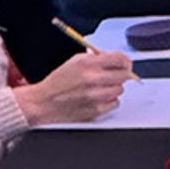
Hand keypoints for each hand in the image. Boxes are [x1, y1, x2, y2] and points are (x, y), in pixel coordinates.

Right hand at [16, 49, 135, 125]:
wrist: (44, 102)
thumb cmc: (58, 82)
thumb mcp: (75, 61)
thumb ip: (96, 58)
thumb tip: (115, 60)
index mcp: (88, 64)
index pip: (120, 59)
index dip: (125, 61)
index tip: (125, 64)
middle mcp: (93, 79)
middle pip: (124, 75)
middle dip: (121, 74)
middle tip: (114, 76)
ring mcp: (96, 96)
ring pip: (120, 89)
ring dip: (113, 88)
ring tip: (100, 88)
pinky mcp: (96, 110)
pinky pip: (115, 103)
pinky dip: (109, 101)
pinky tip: (97, 98)